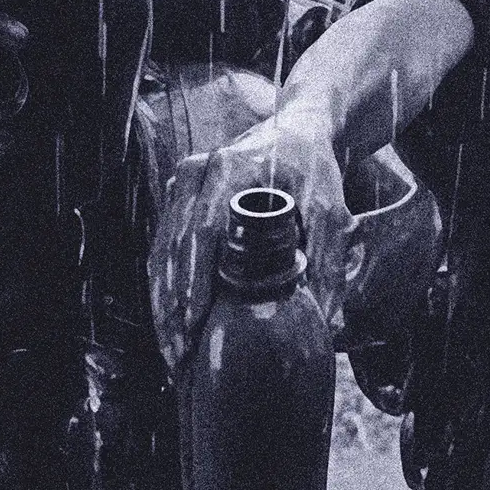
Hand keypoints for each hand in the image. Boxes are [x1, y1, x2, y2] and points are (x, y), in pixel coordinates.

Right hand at [156, 107, 351, 336]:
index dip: (193, 282)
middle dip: (172, 307)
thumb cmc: (313, 169)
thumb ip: (328, 259)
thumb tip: (329, 319)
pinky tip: (173, 328)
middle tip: (180, 357)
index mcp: (229, 169)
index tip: (193, 325)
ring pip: (161, 253)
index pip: (200, 232)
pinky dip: (165, 291)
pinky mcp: (178, 201)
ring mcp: (181, 186)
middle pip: (171, 248)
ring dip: (163, 306)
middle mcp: (196, 173)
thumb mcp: (329, 209)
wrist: (297, 131)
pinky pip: (162, 250)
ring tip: (175, 356)